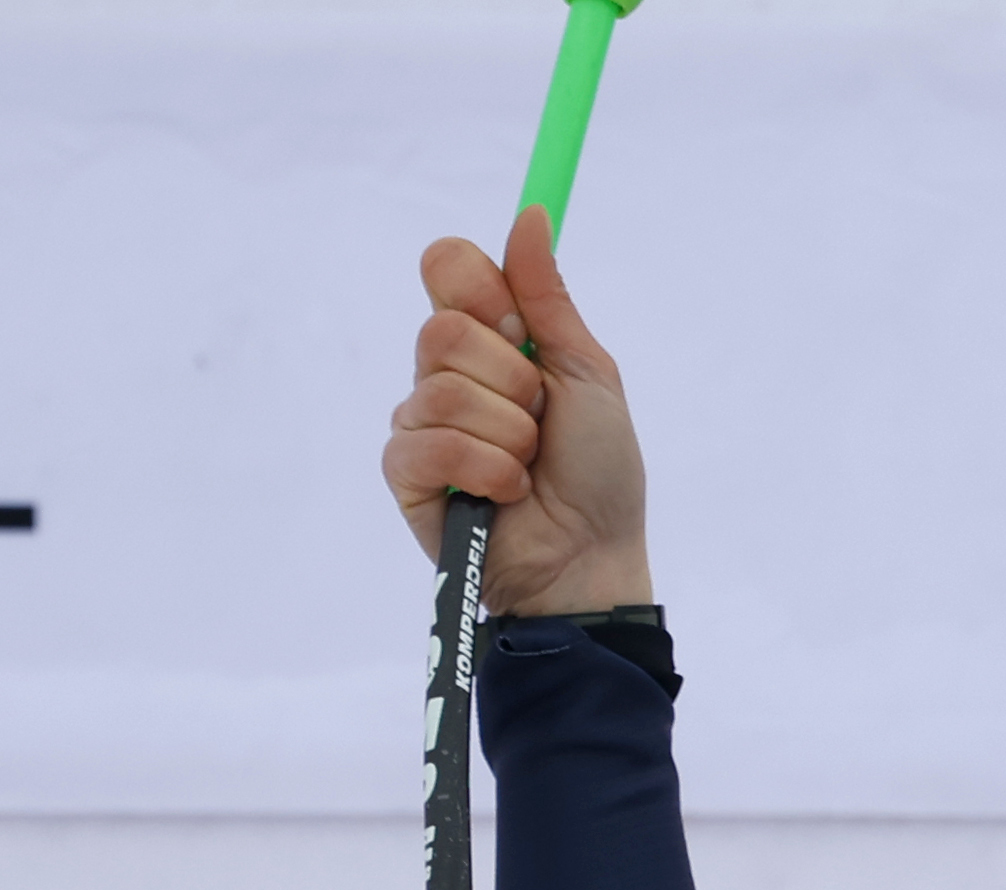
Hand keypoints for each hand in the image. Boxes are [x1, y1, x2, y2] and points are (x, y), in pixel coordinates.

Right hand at [380, 205, 650, 613]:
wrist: (592, 558)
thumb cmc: (599, 474)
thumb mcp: (587, 374)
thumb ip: (549, 298)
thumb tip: (531, 214)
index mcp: (488, 340)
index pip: (446, 266)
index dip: (481, 291)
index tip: (520, 329)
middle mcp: (445, 374)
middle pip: (441, 329)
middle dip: (512, 380)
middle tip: (539, 419)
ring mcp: (421, 422)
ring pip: (441, 390)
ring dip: (508, 434)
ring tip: (528, 466)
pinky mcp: (406, 473)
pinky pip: (429, 443)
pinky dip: (487, 472)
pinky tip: (506, 495)